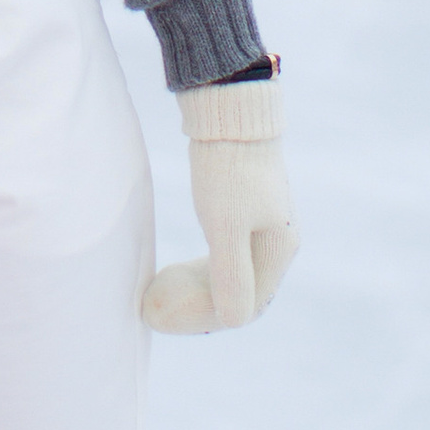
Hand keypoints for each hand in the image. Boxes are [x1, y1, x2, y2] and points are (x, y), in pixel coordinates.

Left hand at [143, 73, 297, 335]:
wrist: (229, 109)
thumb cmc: (228, 168)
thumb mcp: (226, 225)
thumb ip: (231, 275)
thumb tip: (236, 320)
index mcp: (277, 251)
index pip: (243, 307)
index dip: (200, 319)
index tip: (159, 317)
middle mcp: (275, 243)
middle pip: (236, 294)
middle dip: (194, 306)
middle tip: (152, 310)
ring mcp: (262, 226)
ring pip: (229, 275)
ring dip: (196, 289)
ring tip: (159, 292)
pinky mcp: (246, 209)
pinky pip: (225, 255)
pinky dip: (200, 269)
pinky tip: (177, 267)